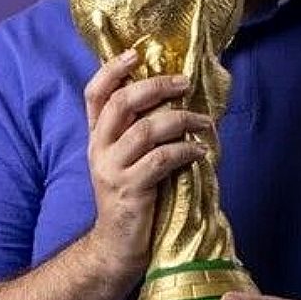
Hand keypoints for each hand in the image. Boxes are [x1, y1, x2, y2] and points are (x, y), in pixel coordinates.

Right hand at [82, 49, 209, 280]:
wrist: (117, 246)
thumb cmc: (134, 196)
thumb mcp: (129, 158)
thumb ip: (140, 130)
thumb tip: (175, 97)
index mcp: (97, 136)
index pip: (95, 93)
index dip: (113, 69)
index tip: (137, 53)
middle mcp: (99, 149)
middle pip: (122, 103)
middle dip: (157, 86)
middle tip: (184, 83)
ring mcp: (111, 170)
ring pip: (146, 130)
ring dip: (182, 120)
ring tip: (205, 122)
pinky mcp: (129, 190)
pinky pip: (161, 160)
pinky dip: (186, 151)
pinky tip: (201, 152)